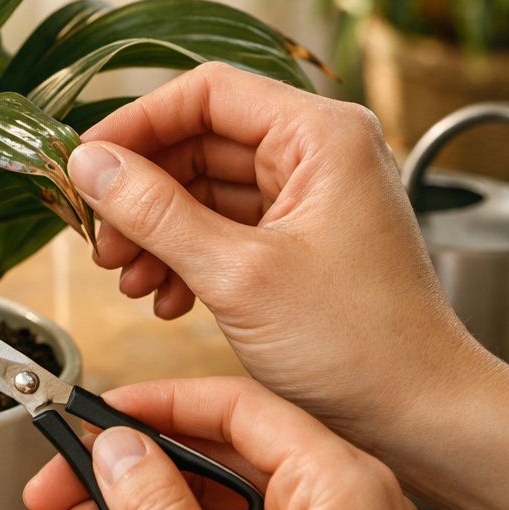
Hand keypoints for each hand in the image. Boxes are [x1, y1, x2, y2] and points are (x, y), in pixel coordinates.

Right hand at [66, 62, 492, 453]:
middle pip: (200, 141)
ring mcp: (310, 199)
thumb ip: (155, 213)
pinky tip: (165, 299)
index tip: (87, 165)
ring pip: (204, 190)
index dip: (138, 124)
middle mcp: (320, 154)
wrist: (421, 416)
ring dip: (156, 233)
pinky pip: (223, 229)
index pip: (208, 93)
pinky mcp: (299, 242)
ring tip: (129, 280)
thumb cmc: (360, 345)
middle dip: (141, 194)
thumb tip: (89, 166)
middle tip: (101, 241)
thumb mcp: (237, 275)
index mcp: (322, 136)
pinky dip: (185, 258)